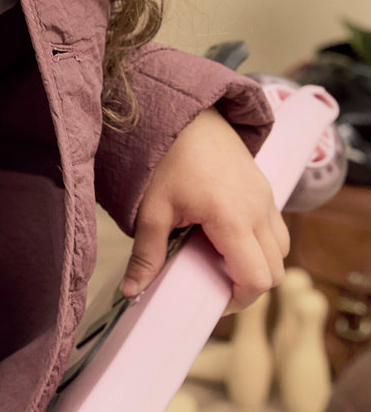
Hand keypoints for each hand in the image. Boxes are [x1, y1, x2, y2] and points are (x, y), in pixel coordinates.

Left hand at [121, 107, 288, 311]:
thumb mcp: (151, 208)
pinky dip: (260, 240)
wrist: (182, 112)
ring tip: (217, 254)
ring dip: (257, 261)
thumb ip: (147, 254)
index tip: (211, 299)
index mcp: (232, 218)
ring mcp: (266, 196)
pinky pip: (276, 226)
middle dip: (249, 283)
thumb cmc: (164, 156)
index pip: (257, 278)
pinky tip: (224, 232)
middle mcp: (258, 209)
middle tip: (212, 280)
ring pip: (280, 248)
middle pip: (275, 269)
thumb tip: (132, 291)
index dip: (239, 299)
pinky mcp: (264, 187)